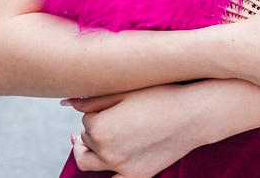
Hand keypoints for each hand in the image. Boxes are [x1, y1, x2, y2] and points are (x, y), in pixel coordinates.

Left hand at [68, 84, 222, 177]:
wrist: (194, 113)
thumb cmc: (162, 95)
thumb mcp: (126, 90)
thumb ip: (92, 98)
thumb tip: (65, 102)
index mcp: (99, 127)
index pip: (86, 118)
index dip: (99, 109)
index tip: (116, 103)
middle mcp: (105, 150)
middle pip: (87, 139)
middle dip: (94, 128)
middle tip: (111, 117)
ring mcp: (120, 166)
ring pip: (91, 161)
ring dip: (90, 150)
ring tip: (92, 142)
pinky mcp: (136, 175)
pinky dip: (107, 175)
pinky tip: (106, 163)